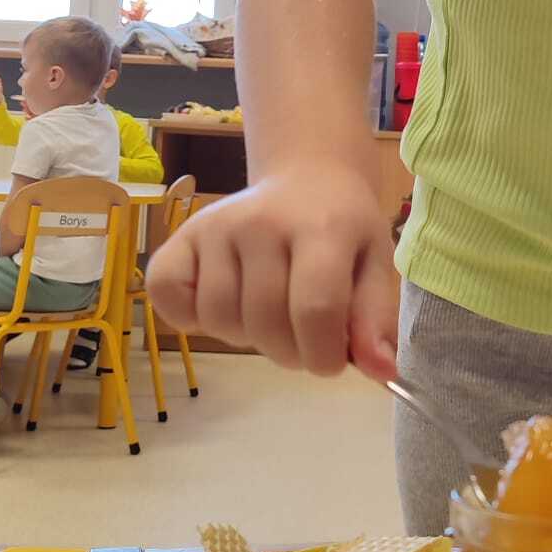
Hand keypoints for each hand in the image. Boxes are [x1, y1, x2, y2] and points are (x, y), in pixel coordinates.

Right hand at [144, 161, 399, 379]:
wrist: (307, 178)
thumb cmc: (344, 228)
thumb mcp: (375, 265)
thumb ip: (375, 320)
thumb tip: (382, 373)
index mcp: (321, 228)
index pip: (315, 310)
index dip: (323, 355)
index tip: (331, 361)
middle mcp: (262, 222)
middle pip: (265, 323)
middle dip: (289, 352)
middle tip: (304, 337)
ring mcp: (216, 227)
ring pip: (219, 320)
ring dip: (247, 337)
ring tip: (270, 313)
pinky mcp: (183, 237)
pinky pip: (168, 297)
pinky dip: (190, 318)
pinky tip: (225, 304)